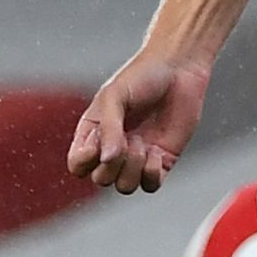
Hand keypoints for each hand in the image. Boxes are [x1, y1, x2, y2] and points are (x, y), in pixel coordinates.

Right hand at [71, 48, 211, 193]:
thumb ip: (108, 127)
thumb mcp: (115, 96)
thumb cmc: (142, 76)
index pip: (77, 165)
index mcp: (94, 133)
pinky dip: (152, 173)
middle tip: (128, 138)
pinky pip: (150, 186)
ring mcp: (138, 158)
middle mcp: (113, 149)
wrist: (179, 69)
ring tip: (143, 143)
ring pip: (125, 187)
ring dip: (133, 168)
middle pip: (102, 180)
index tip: (96, 146)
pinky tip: (157, 151)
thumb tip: (107, 159)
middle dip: (114, 164)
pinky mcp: (161, 161)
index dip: (83, 163)